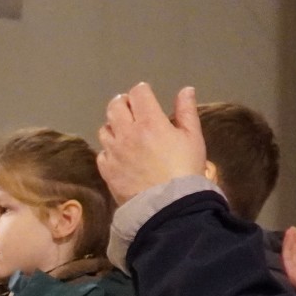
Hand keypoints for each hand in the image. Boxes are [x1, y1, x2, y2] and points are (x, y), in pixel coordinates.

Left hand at [96, 83, 205, 206]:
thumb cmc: (185, 170)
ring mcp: (113, 152)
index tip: (146, 96)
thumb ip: (186, 111)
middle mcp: (127, 133)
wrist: (167, 206)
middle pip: (115, 106)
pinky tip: (120, 154)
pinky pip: (102, 152)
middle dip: (123, 103)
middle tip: (132, 109)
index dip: (142, 91)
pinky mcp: (106, 170)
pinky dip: (109, 149)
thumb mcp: (193, 138)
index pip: (138, 93)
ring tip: (125, 132)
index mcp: (150, 121)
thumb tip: (185, 90)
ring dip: (114, 126)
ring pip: (104, 128)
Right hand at [281, 227, 295, 295]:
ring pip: (290, 255)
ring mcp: (294, 273)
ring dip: (289, 242)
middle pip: (295, 255)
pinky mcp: (291, 273)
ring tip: (290, 230)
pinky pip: (288, 258)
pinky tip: (288, 238)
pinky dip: (287, 247)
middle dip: (293, 242)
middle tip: (292, 229)